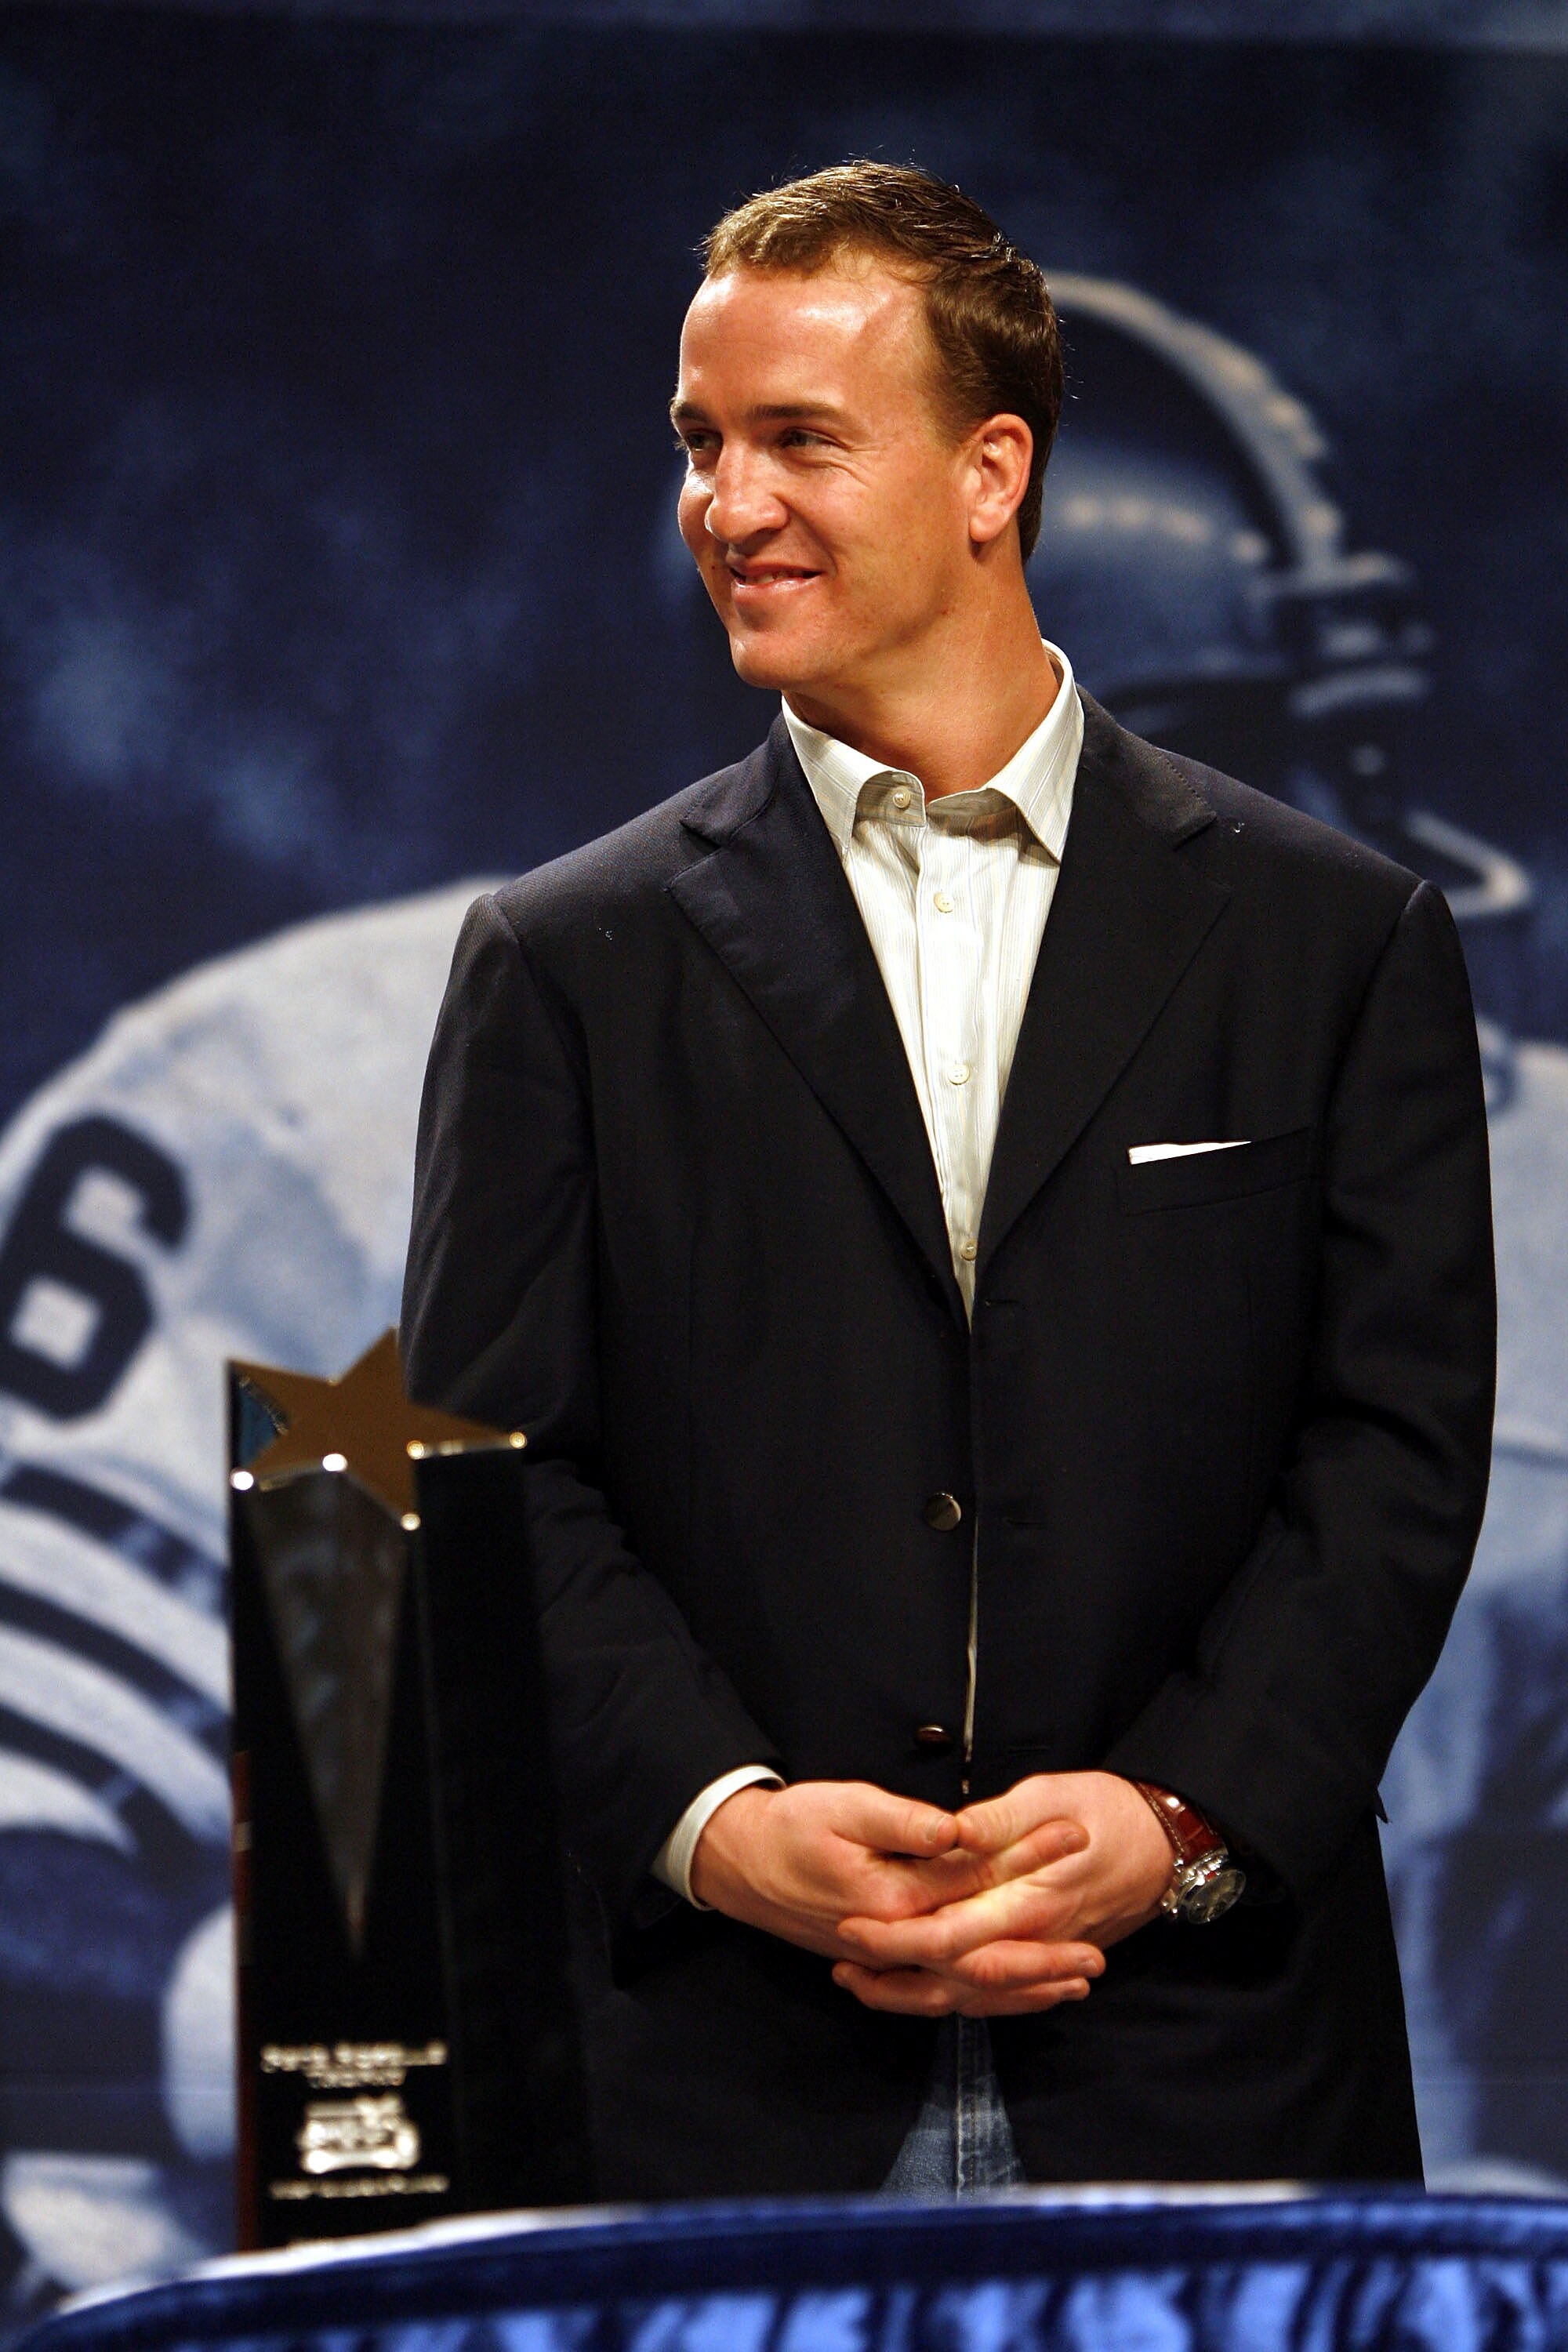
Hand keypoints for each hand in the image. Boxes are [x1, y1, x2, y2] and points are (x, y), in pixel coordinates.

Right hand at [690, 1780, 1100, 1984]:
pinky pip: (946, 1994)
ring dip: (1024, 1987)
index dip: (1029, 1860)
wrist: (740, 1863)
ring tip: (1077, 1982)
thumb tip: (956, 1830)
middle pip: (982, 1958)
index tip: (1076, 1838)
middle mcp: (896, 1942)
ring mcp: (890, 1961)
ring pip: (968, 1987)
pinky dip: (988, 1997)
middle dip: (1043, 1956)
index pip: (976, 1884)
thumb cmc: (792, 1827)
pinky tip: (1022, 1994)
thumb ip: (901, 1821)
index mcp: (891, 1901)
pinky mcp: (888, 1964)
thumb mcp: (842, 1805)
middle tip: (1099, 1954)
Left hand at [832, 1771, 1171, 2016]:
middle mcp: (1032, 1940)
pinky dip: (954, 2000)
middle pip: (953, 1979)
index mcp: (1029, 1900)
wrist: (1166, 1845)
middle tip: (843, 1964)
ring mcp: (1040, 1956)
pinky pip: (997, 1997)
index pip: (951, 1937)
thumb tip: (951, 1831)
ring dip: (914, 1995)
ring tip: (861, 1984)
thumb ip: (998, 1821)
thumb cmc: (1107, 1810)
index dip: (898, 1939)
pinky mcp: (1045, 1956)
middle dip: (894, 1977)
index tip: (852, 1929)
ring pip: (970, 1997)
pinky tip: (919, 1992)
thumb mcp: (1051, 1795)